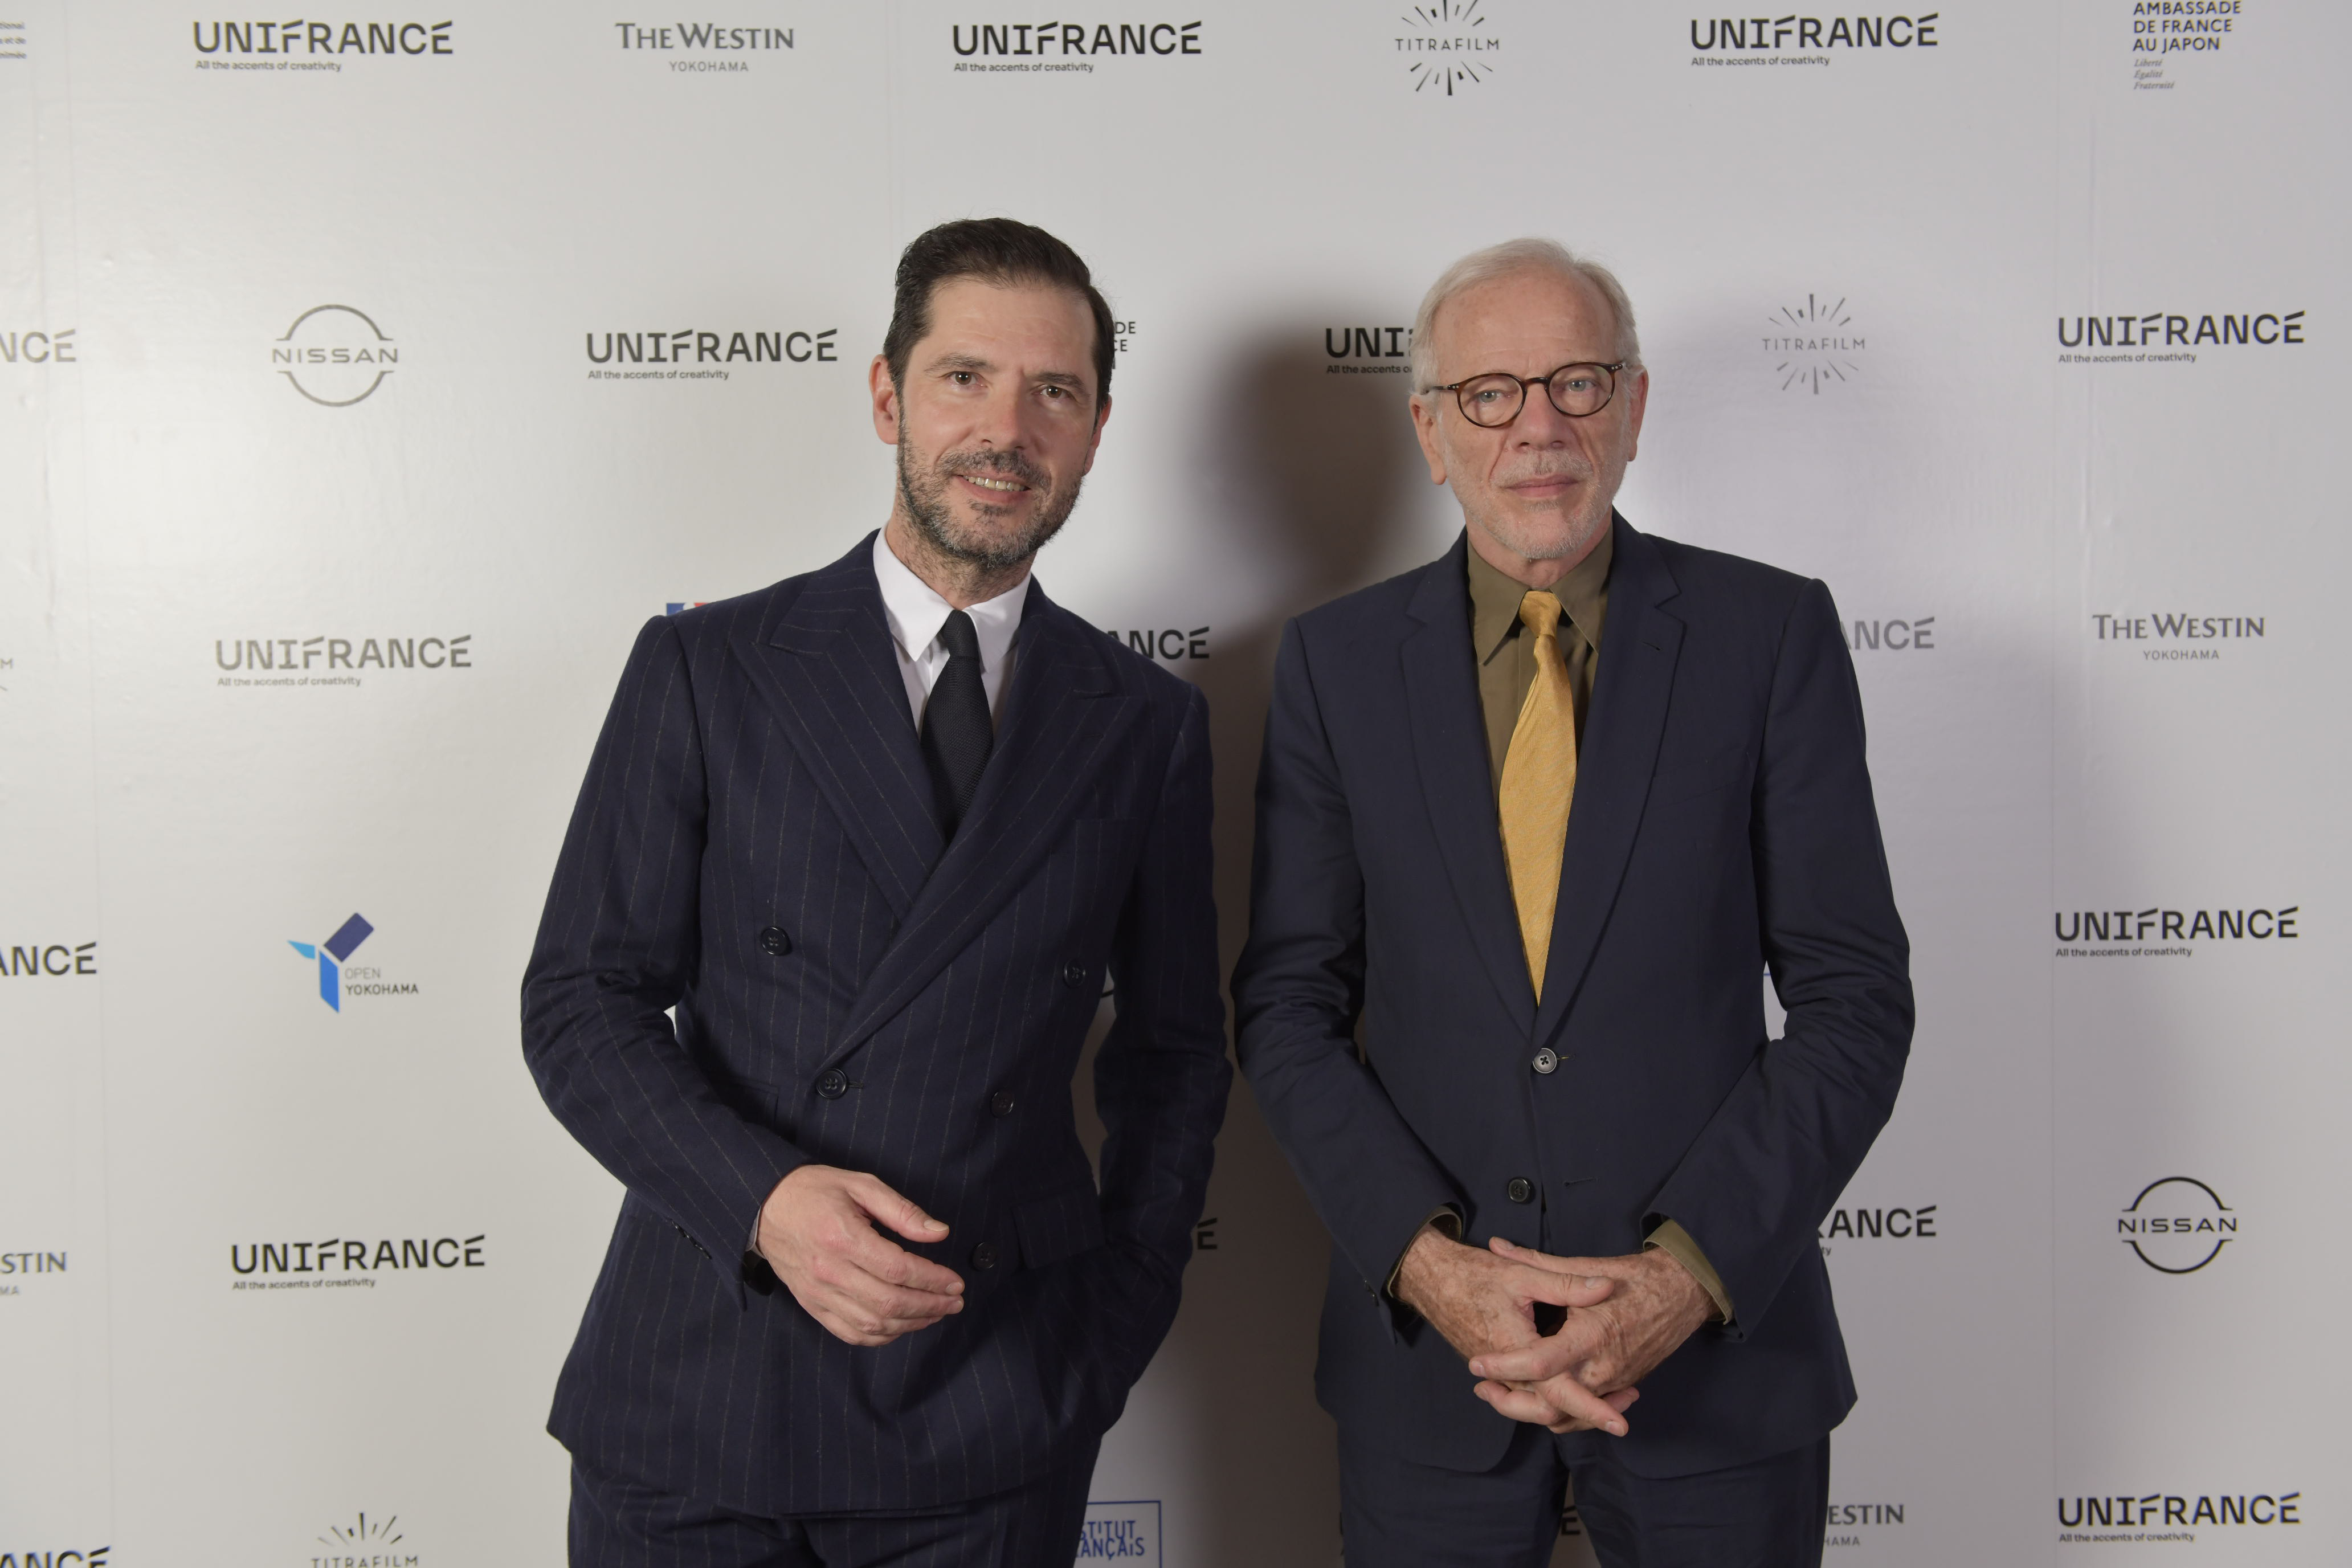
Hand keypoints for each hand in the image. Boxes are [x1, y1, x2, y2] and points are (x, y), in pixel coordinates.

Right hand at [756, 1165, 964, 1347]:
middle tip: (954, 1301)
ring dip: (911, 1324)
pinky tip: (901, 1326)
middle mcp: (830, 1271)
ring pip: (872, 1324)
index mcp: (843, 1238)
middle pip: (889, 1303)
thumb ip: (901, 1210)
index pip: (898, 1270)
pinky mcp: (812, 1305)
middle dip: (930, 1305)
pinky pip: (850, 1333)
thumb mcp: (860, 1185)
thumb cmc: (814, 1191)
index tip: (956, 1282)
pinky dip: (880, 1336)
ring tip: (936, 1313)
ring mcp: (819, 1294)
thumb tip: (939, 1232)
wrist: (765, 1207)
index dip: (933, 1280)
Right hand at [1392, 1225, 1634, 1434]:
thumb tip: (1607, 1287)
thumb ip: (1566, 1283)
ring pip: (1537, 1409)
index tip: (1620, 1424)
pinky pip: (1525, 1397)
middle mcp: (1507, 1372)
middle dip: (1588, 1416)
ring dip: (1570, 1410)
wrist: (1431, 1279)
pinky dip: (1549, 1400)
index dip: (1592, 1409)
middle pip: (1550, 1412)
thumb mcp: (1523, 1275)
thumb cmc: (1475, 1275)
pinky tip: (1569, 1386)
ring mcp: (1499, 1375)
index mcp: (1518, 1350)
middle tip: (1621, 1413)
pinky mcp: (1496, 1372)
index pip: (1561, 1392)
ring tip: (1604, 1400)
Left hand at [1467, 1240, 1713, 1433]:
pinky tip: (1540, 1397)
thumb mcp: (1584, 1266)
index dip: (1504, 1367)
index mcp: (1590, 1336)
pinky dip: (1562, 1412)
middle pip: (1549, 1404)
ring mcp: (1615, 1382)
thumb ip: (1536, 1262)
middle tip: (1482, 1389)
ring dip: (1533, 1412)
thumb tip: (1497, 1246)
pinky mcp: (1622, 1387)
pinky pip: (1587, 1412)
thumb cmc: (1635, 1277)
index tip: (1476, 1364)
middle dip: (1511, 1403)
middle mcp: (1602, 1367)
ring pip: (1568, 1416)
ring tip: (1501, 1394)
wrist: (1684, 1293)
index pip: (1539, 1363)